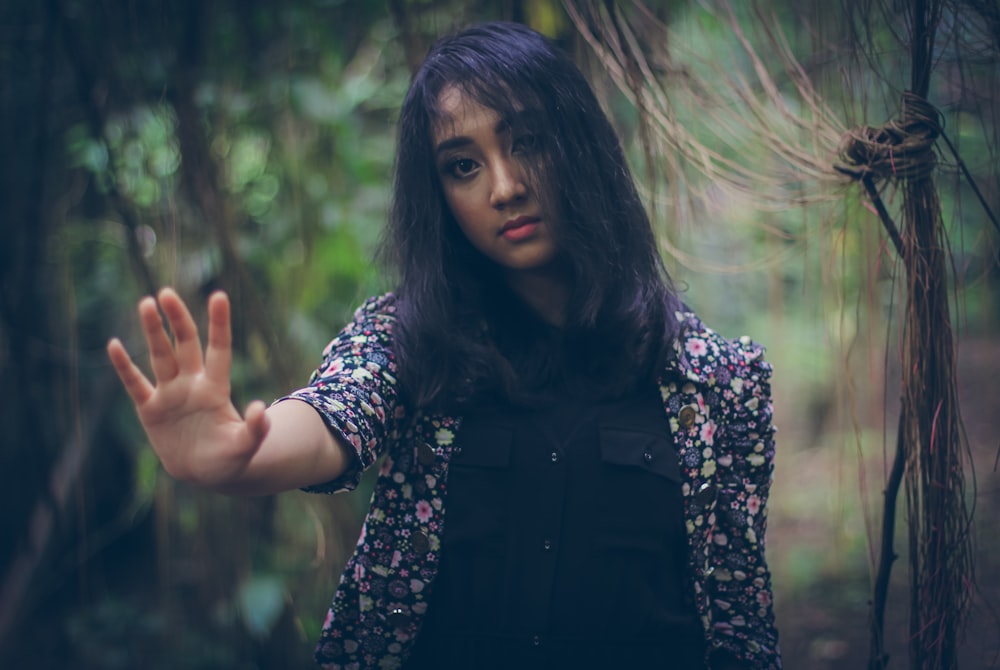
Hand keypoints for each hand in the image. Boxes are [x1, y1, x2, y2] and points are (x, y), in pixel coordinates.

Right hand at [107, 288, 269, 489]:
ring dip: (153, 331)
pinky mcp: (150, 409)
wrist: (205, 474)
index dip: (219, 324)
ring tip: (146, 303)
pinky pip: (135, 383)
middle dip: (178, 319)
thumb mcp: (246, 446)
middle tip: (167, 293)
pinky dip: (124, 366)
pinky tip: (114, 345)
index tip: (219, 295)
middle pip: (185, 344)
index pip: (219, 349)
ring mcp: (170, 394)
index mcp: (216, 388)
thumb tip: (261, 407)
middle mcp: (192, 384)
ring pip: (160, 356)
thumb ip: (256, 429)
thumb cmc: (229, 459)